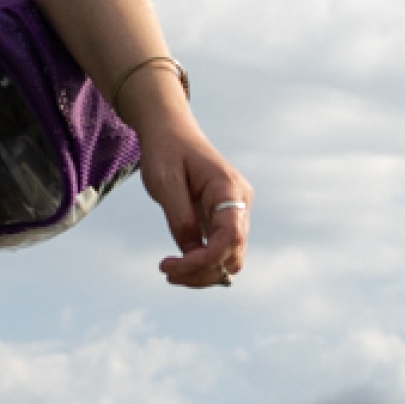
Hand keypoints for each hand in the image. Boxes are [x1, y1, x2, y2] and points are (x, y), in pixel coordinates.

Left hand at [136, 104, 253, 289]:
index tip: (170, 267)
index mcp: (228, 189)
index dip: (203, 261)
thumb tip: (190, 253)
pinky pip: (221, 250)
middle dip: (202, 272)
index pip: (230, 238)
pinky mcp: (224, 218)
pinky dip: (202, 264)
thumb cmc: (166, 151)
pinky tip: (179, 263)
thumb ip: (179, 217)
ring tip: (171, 271)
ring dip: (203, 272)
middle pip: (233, 254)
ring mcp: (235, 211)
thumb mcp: (165, 182)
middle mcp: (239, 202)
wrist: (170, 131)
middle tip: (167, 272)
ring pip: (230, 258)